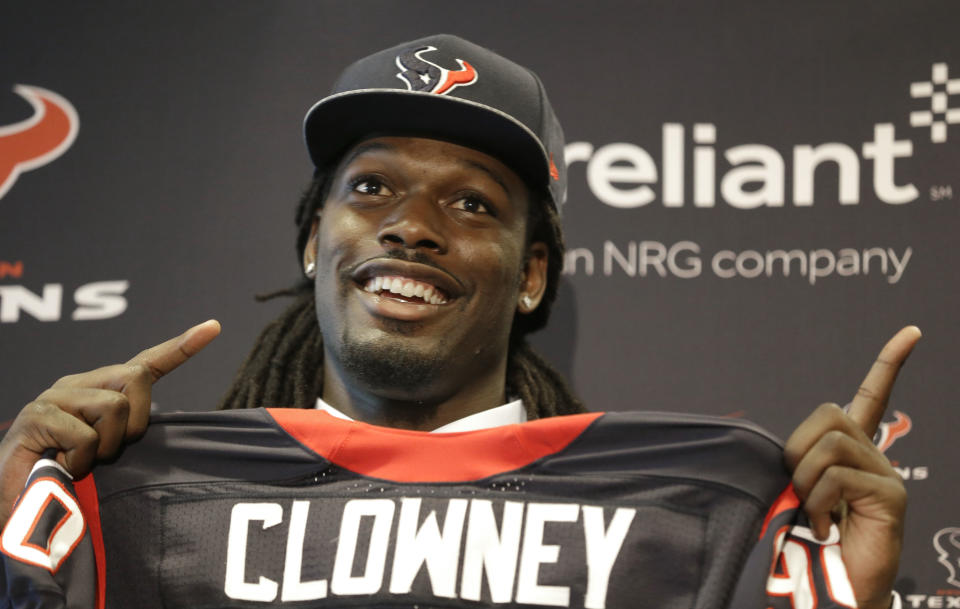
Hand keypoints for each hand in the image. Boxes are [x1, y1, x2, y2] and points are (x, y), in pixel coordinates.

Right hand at [0, 319, 220, 525]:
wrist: (14, 503)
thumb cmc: (65, 479)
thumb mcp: (106, 452)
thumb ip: (127, 431)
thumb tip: (150, 420)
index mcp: (99, 391)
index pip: (145, 364)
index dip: (182, 347)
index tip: (214, 327)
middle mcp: (78, 385)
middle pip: (137, 378)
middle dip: (135, 421)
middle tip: (106, 450)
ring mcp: (55, 396)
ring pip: (114, 406)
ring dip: (104, 446)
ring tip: (79, 461)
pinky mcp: (38, 415)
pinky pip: (85, 435)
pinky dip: (81, 459)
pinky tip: (61, 465)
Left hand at [784, 326, 920, 608]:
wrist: (831, 589)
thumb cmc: (806, 542)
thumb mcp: (794, 491)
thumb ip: (796, 463)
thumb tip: (783, 453)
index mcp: (849, 451)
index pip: (872, 395)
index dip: (889, 362)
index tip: (912, 332)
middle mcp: (873, 456)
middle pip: (829, 413)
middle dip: (798, 448)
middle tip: (799, 490)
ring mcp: (886, 475)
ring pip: (829, 445)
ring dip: (805, 481)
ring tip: (813, 513)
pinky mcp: (891, 496)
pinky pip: (837, 477)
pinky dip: (819, 502)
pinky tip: (825, 526)